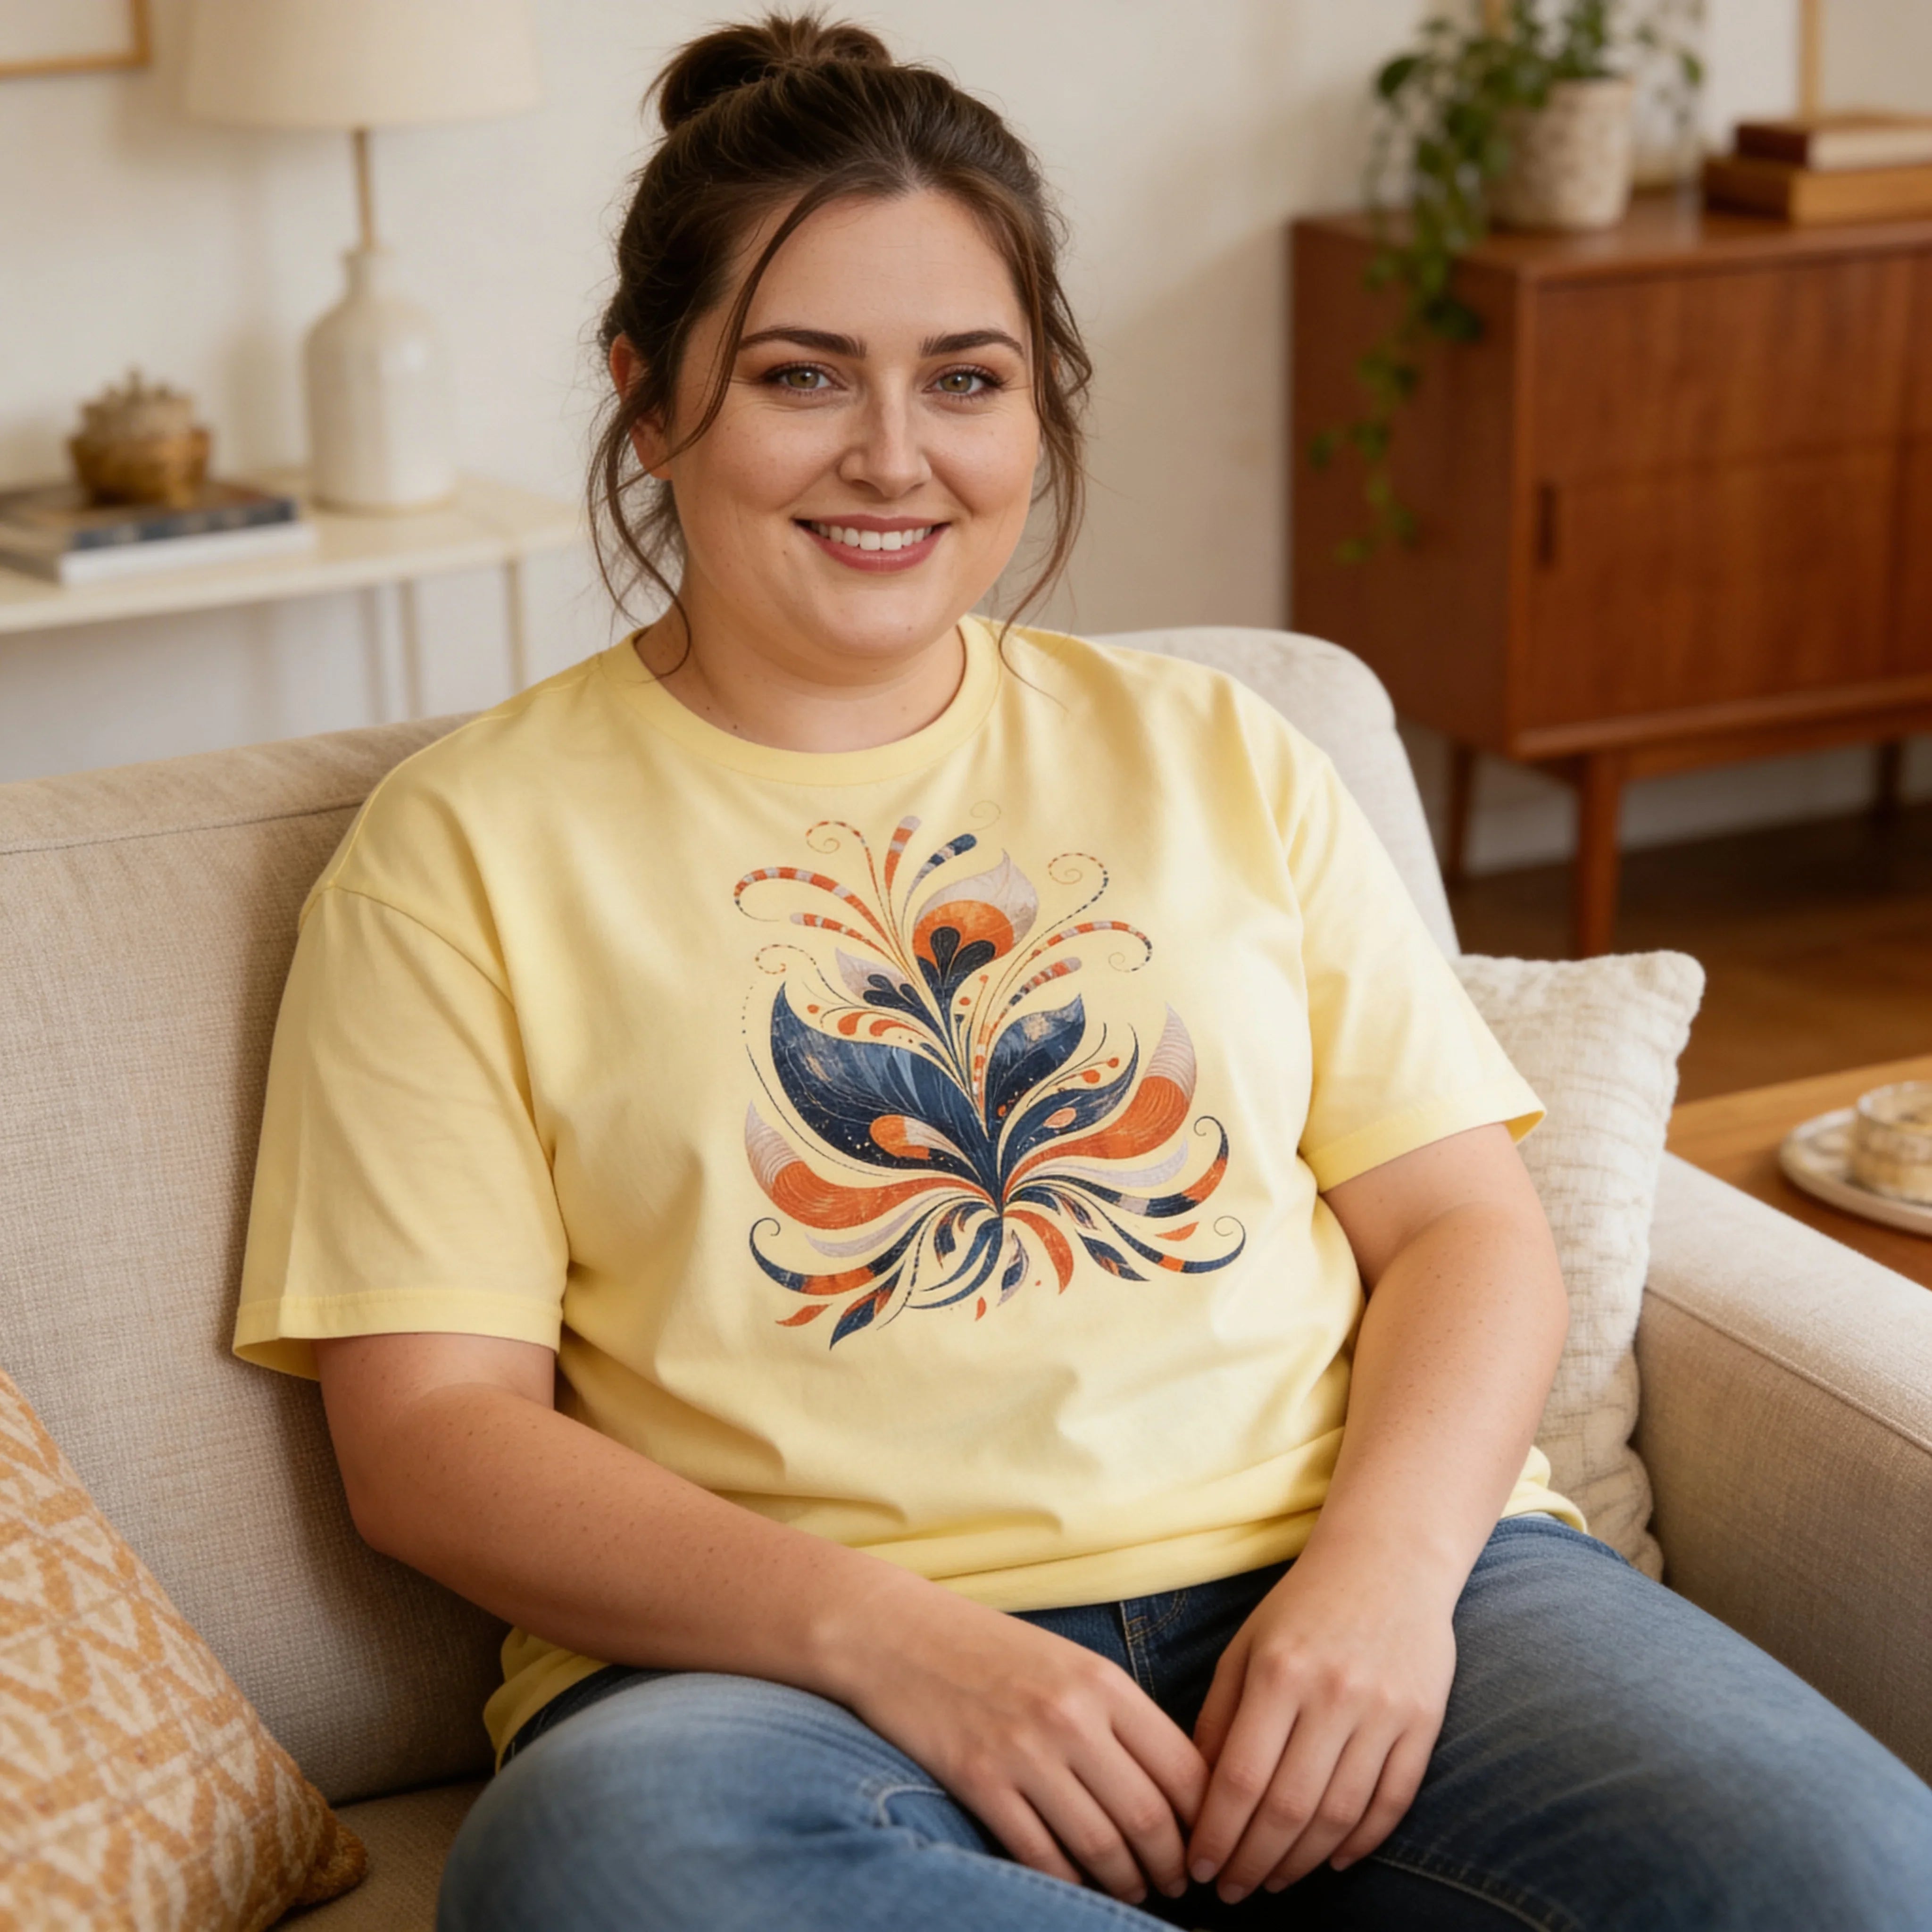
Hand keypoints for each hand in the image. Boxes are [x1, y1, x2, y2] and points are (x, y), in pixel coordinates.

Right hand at [832, 1580, 1209, 1907]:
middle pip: (1150, 1817)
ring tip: (1133, 1891)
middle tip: (1177, 1884)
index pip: (1184, 1768)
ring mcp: (1023, 1750)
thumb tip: (1172, 1788)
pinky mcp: (978, 1781)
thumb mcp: (1068, 1663)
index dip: (1206, 1821)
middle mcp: (1071, 1716)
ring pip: (1101, 1846)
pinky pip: (1041, 1855)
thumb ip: (1118, 1716)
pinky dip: (1067, 1882)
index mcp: (1103, 1682)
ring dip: (1126, 1883)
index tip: (1207, 1845)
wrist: (896, 1633)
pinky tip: (1075, 1882)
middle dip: (1172, 1865)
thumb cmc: (988, 1650)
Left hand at [1184, 1541, 1456, 1902]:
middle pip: (1289, 1807)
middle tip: (1231, 1891)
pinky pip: (1392, 1801)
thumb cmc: (1303, 1606)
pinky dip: (1362, 1842)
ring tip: (1273, 1881)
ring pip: (1340, 1815)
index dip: (1216, 1834)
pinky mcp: (1424, 1722)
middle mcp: (1333, 1694)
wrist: (1388, 1560)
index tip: (1197, 1866)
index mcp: (1279, 1672)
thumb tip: (1193, 1794)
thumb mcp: (1245, 1647)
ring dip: (1303, 1862)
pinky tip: (1333, 1861)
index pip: (1240, 1778)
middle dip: (1253, 1862)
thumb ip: (1218, 1716)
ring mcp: (1384, 1711)